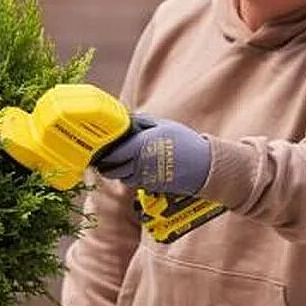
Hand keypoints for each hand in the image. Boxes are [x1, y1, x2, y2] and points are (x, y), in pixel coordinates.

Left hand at [92, 114, 210, 196]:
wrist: (204, 166)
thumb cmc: (185, 142)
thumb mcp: (163, 125)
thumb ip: (142, 122)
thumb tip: (125, 118)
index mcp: (139, 146)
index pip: (111, 154)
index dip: (104, 152)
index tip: (101, 147)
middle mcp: (139, 164)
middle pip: (112, 170)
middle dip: (107, 164)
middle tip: (105, 157)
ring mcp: (145, 177)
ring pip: (122, 178)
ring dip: (119, 171)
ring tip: (122, 162)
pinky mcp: (151, 187)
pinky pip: (134, 183)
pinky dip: (131, 177)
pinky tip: (137, 168)